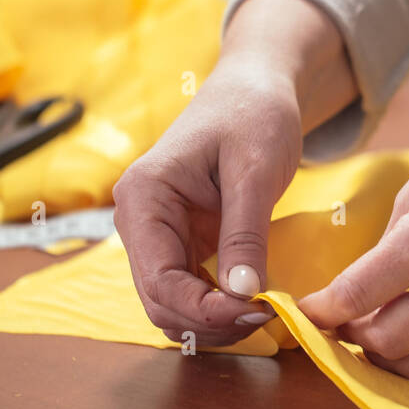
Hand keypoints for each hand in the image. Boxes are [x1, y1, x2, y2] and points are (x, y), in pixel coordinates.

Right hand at [114, 0, 356, 348]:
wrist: (256, 88)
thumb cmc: (254, 114)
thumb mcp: (256, 171)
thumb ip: (245, 234)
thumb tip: (243, 296)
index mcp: (143, 197)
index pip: (161, 281)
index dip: (206, 310)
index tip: (259, 313)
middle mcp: (139, 220)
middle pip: (160, 302)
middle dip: (211, 321)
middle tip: (269, 318)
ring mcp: (158, 234)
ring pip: (173, 304)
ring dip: (214, 321)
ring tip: (265, 312)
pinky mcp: (182, 241)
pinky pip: (191, 290)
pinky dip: (219, 306)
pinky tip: (255, 302)